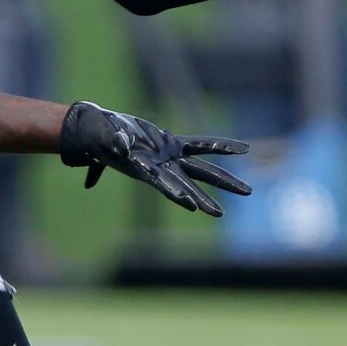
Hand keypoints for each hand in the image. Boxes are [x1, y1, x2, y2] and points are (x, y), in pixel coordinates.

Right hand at [60, 101, 250, 216]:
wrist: (102, 131)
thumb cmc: (99, 137)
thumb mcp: (107, 139)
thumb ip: (115, 143)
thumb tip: (121, 144)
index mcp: (144, 170)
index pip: (163, 184)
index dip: (176, 193)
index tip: (191, 206)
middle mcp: (162, 168)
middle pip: (189, 185)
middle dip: (205, 200)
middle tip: (220, 215)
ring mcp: (170, 157)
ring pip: (203, 169)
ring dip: (224, 180)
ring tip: (246, 192)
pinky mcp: (174, 144)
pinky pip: (202, 145)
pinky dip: (221, 146)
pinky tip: (242, 149)